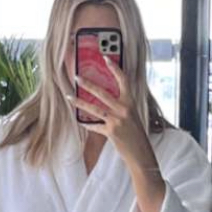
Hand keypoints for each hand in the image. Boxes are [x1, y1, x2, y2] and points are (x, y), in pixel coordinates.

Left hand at [73, 55, 155, 174]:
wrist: (141, 154)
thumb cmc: (137, 135)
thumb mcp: (133, 116)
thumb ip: (122, 106)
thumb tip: (107, 98)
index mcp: (131, 103)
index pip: (123, 80)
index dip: (115, 68)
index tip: (106, 58)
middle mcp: (124, 110)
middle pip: (103, 93)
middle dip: (88, 84)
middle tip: (77, 77)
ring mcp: (117, 121)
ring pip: (94, 108)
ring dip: (80, 102)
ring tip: (69, 97)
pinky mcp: (110, 132)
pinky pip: (95, 126)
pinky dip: (87, 123)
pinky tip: (79, 120)